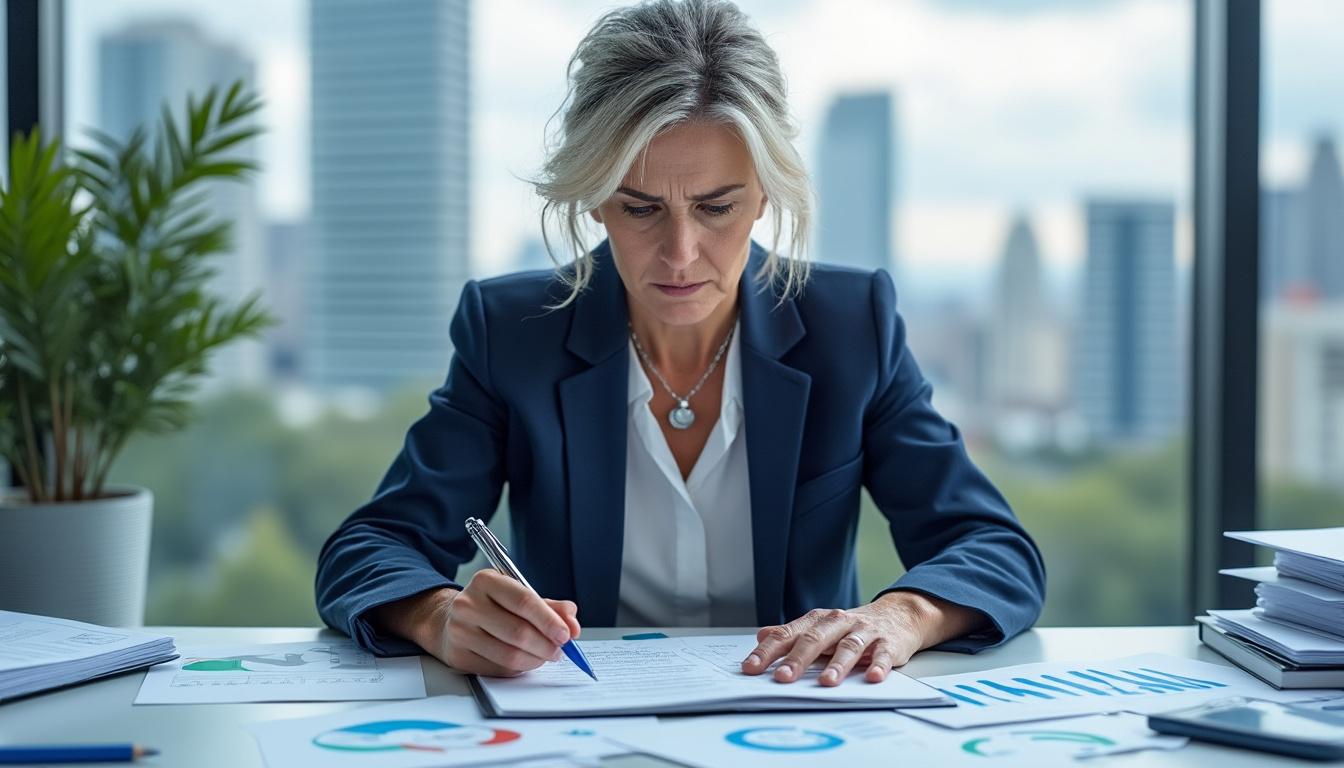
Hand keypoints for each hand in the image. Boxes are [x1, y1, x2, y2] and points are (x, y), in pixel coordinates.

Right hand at [375, 570, 580, 676]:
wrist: (449, 620)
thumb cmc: (492, 607)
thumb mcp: (519, 596)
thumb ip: (550, 607)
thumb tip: (572, 623)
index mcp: (486, 581)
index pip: (524, 601)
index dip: (549, 621)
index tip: (567, 634)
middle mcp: (468, 604)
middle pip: (518, 632)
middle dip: (546, 645)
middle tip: (559, 650)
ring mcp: (460, 631)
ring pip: (509, 655)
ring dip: (535, 660)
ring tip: (545, 656)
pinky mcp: (458, 655)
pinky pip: (498, 669)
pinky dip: (518, 669)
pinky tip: (524, 661)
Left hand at [740, 591, 978, 685]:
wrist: (897, 615)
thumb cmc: (852, 627)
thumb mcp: (820, 628)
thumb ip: (791, 634)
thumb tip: (761, 636)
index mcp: (817, 621)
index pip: (788, 635)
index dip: (768, 652)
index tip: (751, 668)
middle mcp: (839, 623)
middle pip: (815, 639)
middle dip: (798, 659)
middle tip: (783, 678)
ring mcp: (864, 632)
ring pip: (849, 647)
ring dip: (838, 665)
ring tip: (827, 682)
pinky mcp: (889, 643)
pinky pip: (884, 654)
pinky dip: (879, 665)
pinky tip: (872, 677)